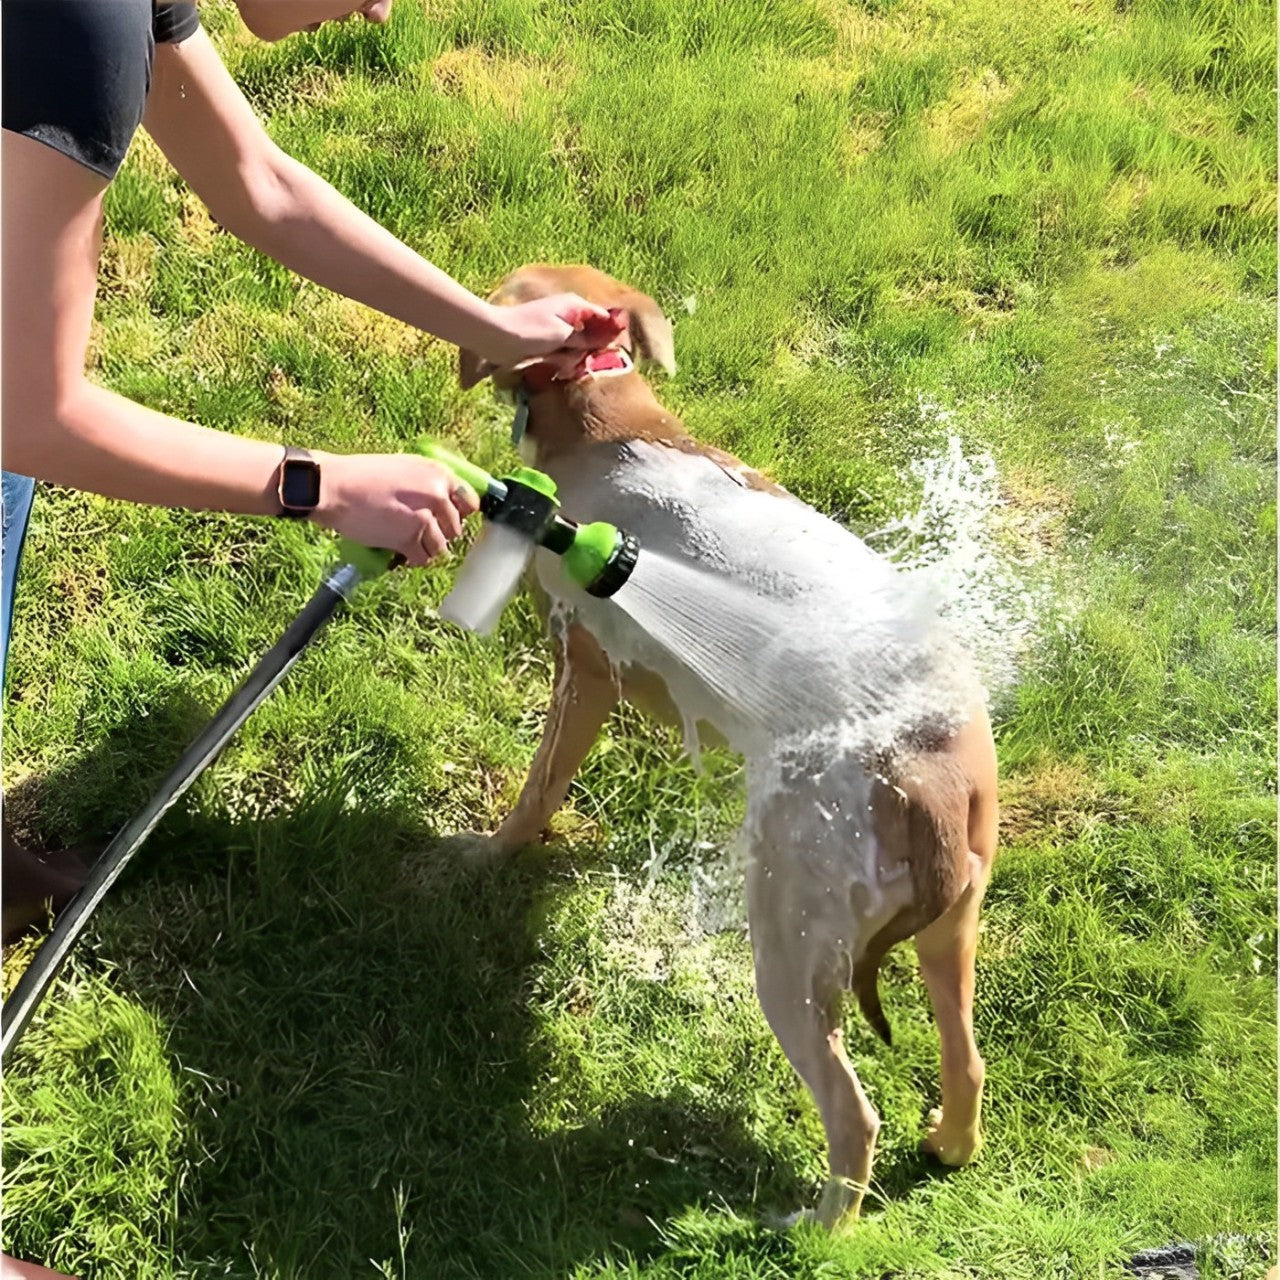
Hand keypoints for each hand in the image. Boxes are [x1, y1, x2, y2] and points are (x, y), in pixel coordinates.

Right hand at [310, 452, 478, 567]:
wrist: (334, 487)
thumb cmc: (362, 476)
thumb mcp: (403, 467)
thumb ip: (428, 483)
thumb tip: (445, 502)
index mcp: (438, 474)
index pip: (470, 503)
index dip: (458, 515)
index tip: (447, 521)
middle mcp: (437, 494)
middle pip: (455, 529)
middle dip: (439, 534)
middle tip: (418, 532)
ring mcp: (425, 518)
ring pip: (441, 547)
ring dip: (425, 548)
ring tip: (406, 542)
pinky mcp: (409, 539)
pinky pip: (423, 559)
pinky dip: (412, 559)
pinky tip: (399, 551)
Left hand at [477, 294, 614, 368]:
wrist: (496, 336)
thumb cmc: (530, 330)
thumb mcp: (563, 335)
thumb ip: (587, 338)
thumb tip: (610, 338)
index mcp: (574, 306)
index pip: (603, 317)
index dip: (610, 333)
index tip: (615, 351)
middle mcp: (568, 315)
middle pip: (591, 335)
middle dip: (589, 350)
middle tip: (582, 362)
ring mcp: (557, 329)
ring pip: (577, 348)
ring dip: (573, 359)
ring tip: (563, 365)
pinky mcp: (547, 342)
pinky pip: (563, 354)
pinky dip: (561, 361)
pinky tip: (556, 367)